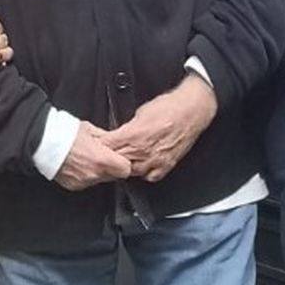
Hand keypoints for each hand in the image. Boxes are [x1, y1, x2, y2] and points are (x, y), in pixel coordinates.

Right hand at [54, 121, 133, 190]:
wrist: (42, 140)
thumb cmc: (64, 131)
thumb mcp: (89, 129)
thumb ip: (104, 138)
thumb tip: (112, 141)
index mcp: (103, 159)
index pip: (126, 169)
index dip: (122, 163)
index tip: (118, 157)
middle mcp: (95, 174)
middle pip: (113, 176)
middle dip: (109, 167)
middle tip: (99, 155)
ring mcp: (84, 182)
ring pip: (99, 180)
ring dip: (96, 171)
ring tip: (84, 157)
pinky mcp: (73, 185)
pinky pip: (85, 182)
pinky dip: (83, 174)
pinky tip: (76, 164)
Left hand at [103, 77, 217, 182]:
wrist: (190, 111)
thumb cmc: (167, 107)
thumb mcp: (140, 112)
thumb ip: (127, 126)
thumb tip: (118, 132)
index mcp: (134, 134)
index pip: (109, 146)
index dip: (99, 146)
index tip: (94, 145)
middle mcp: (144, 150)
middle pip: (118, 161)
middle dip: (110, 157)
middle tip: (104, 155)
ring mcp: (156, 160)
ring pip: (132, 171)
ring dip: (125, 166)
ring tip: (121, 160)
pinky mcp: (167, 165)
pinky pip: (150, 177)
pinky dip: (143, 173)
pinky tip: (140, 166)